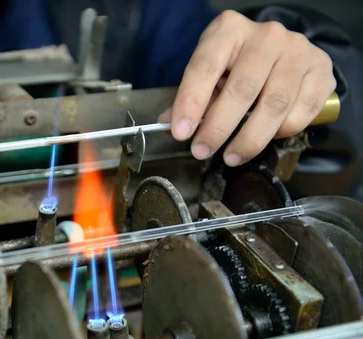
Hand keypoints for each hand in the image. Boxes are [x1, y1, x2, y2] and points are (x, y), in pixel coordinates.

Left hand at [160, 10, 335, 166]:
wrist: (283, 49)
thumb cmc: (238, 63)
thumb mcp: (210, 72)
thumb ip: (193, 97)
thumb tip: (169, 125)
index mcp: (229, 30)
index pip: (205, 67)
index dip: (191, 103)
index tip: (180, 133)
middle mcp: (266, 36)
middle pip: (242, 89)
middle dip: (218, 128)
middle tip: (202, 151)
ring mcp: (298, 51)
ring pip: (274, 104)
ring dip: (249, 139)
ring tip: (231, 156)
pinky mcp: (321, 70)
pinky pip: (301, 112)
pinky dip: (282, 132)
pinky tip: (266, 137)